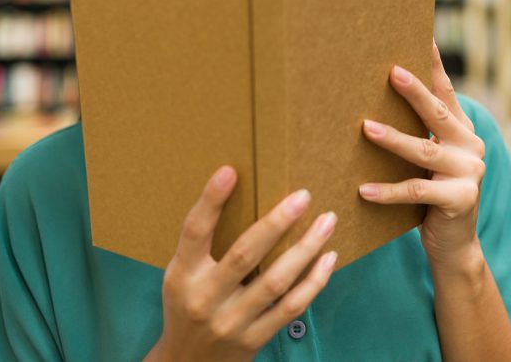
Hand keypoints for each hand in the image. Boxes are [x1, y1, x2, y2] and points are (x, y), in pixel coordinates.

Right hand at [145, 167, 337, 361]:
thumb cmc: (188, 306)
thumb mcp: (182, 275)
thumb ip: (204, 244)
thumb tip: (240, 189)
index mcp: (182, 275)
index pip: (194, 231)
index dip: (210, 200)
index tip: (230, 170)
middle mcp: (204, 299)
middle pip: (244, 254)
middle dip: (276, 222)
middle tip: (303, 196)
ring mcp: (230, 322)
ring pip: (276, 281)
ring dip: (306, 248)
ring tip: (327, 221)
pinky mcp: (253, 340)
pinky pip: (291, 307)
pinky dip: (314, 281)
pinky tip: (328, 258)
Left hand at [359, 41, 485, 268]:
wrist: (455, 245)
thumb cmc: (431, 196)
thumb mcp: (428, 162)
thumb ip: (419, 135)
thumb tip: (371, 105)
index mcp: (462, 131)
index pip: (446, 92)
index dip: (435, 66)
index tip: (423, 36)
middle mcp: (470, 146)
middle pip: (438, 115)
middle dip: (415, 92)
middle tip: (393, 72)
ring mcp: (469, 173)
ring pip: (424, 151)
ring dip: (393, 139)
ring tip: (365, 127)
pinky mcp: (460, 200)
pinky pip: (416, 191)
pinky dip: (388, 191)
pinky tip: (363, 189)